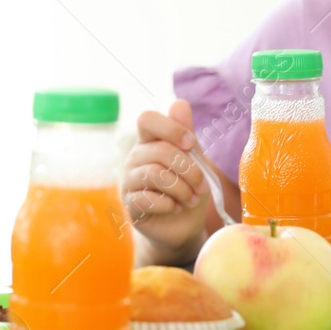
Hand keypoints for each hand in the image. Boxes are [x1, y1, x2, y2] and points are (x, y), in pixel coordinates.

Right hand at [123, 100, 213, 264]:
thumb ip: (185, 134)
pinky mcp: (130, 204)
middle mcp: (135, 158)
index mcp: (150, 142)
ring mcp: (129, 181)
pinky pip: (148, 198)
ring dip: (182, 189)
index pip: (147, 119)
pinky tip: (175, 208)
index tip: (190, 143)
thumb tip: (179, 103)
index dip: (169, 127)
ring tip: (191, 199)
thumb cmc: (188, 189)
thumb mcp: (194, 160)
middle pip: (159, 150)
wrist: (182, 226)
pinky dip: (170, 204)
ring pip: (155, 174)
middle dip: (189, 169)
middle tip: (201, 185)